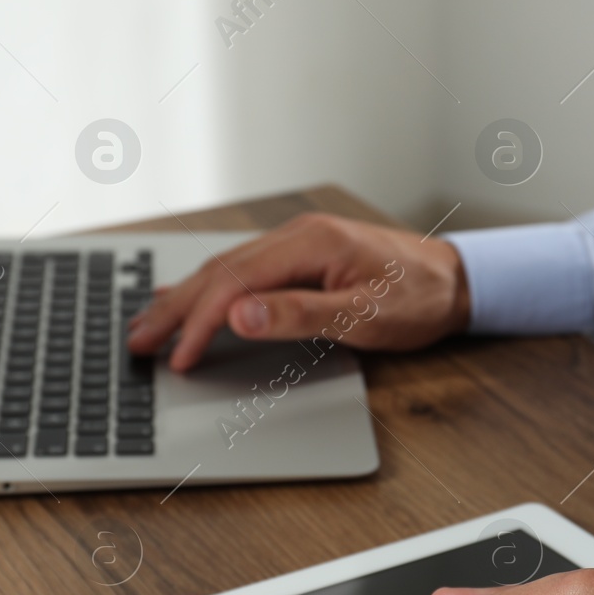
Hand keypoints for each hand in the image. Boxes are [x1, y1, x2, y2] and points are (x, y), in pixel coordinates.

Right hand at [125, 213, 471, 371]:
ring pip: (224, 270)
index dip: (198, 322)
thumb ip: (299, 314)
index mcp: (309, 244)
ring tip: (147, 323)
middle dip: (173, 309)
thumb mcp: (365, 314)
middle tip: (137, 342)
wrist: (456, 279)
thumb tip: (239, 315)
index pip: (234, 284)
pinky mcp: (300, 256)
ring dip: (183, 298)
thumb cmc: (419, 299)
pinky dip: (208, 287)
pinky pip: (242, 269)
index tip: (178, 358)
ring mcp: (296, 243)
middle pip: (218, 273)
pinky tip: (187, 294)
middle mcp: (296, 236)